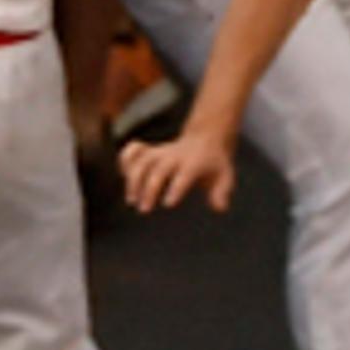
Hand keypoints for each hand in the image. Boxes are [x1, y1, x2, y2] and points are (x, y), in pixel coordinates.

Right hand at [119, 127, 235, 213]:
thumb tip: (220, 208)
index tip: (168, 205)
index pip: (184, 175)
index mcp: (195, 163)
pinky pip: (133, 150)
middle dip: (149, 189)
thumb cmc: (215, 165)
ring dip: (133, 180)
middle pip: (158, 169)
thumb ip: (221, 192)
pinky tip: (123, 175)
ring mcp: (160, 151)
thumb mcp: (225, 177)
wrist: (206, 139)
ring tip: (131, 200)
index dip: (176, 188)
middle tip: (144, 210)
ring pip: (142, 161)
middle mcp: (175, 156)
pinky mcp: (150, 150)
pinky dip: (125, 160)